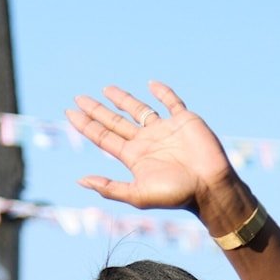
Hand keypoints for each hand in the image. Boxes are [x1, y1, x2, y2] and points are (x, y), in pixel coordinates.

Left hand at [66, 81, 237, 216]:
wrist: (210, 187)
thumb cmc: (176, 195)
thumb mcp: (137, 194)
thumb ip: (109, 188)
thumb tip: (80, 180)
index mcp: (133, 157)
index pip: (103, 137)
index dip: (86, 125)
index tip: (69, 112)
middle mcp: (146, 142)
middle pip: (115, 122)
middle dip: (97, 110)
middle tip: (79, 98)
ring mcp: (164, 130)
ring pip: (139, 110)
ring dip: (123, 99)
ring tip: (107, 89)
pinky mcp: (184, 121)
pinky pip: (172, 102)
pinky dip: (163, 92)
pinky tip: (151, 85)